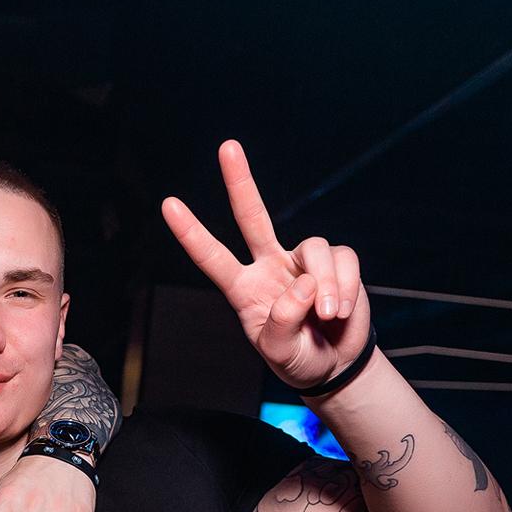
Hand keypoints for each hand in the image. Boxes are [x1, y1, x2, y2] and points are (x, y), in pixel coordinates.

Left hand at [162, 139, 371, 391]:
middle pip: (253, 217)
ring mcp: (303, 261)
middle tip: (227, 146)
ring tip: (328, 315)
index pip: (213, 257)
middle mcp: (269, 266)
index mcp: (244, 288)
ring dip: (325, 284)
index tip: (167, 204)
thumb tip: (301, 284)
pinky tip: (340, 310)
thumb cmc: (298, 359)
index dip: (191, 233)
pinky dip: (344, 285)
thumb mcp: (281, 353)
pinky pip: (342, 259)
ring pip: (314, 248)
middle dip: (240, 182)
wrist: (336, 365)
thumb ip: (283, 323)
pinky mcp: (337, 262)